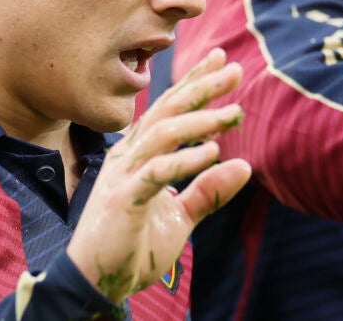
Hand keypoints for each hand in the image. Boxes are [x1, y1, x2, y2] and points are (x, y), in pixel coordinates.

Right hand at [66, 47, 251, 302]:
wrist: (97, 281)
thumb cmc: (132, 246)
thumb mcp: (179, 217)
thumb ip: (207, 191)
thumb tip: (244, 165)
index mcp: (138, 154)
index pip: (169, 110)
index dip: (194, 83)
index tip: (222, 61)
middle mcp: (128, 155)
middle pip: (166, 111)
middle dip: (200, 87)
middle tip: (233, 69)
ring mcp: (123, 175)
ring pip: (162, 134)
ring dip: (200, 121)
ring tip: (232, 113)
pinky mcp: (123, 199)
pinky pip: (157, 172)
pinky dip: (185, 160)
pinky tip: (213, 152)